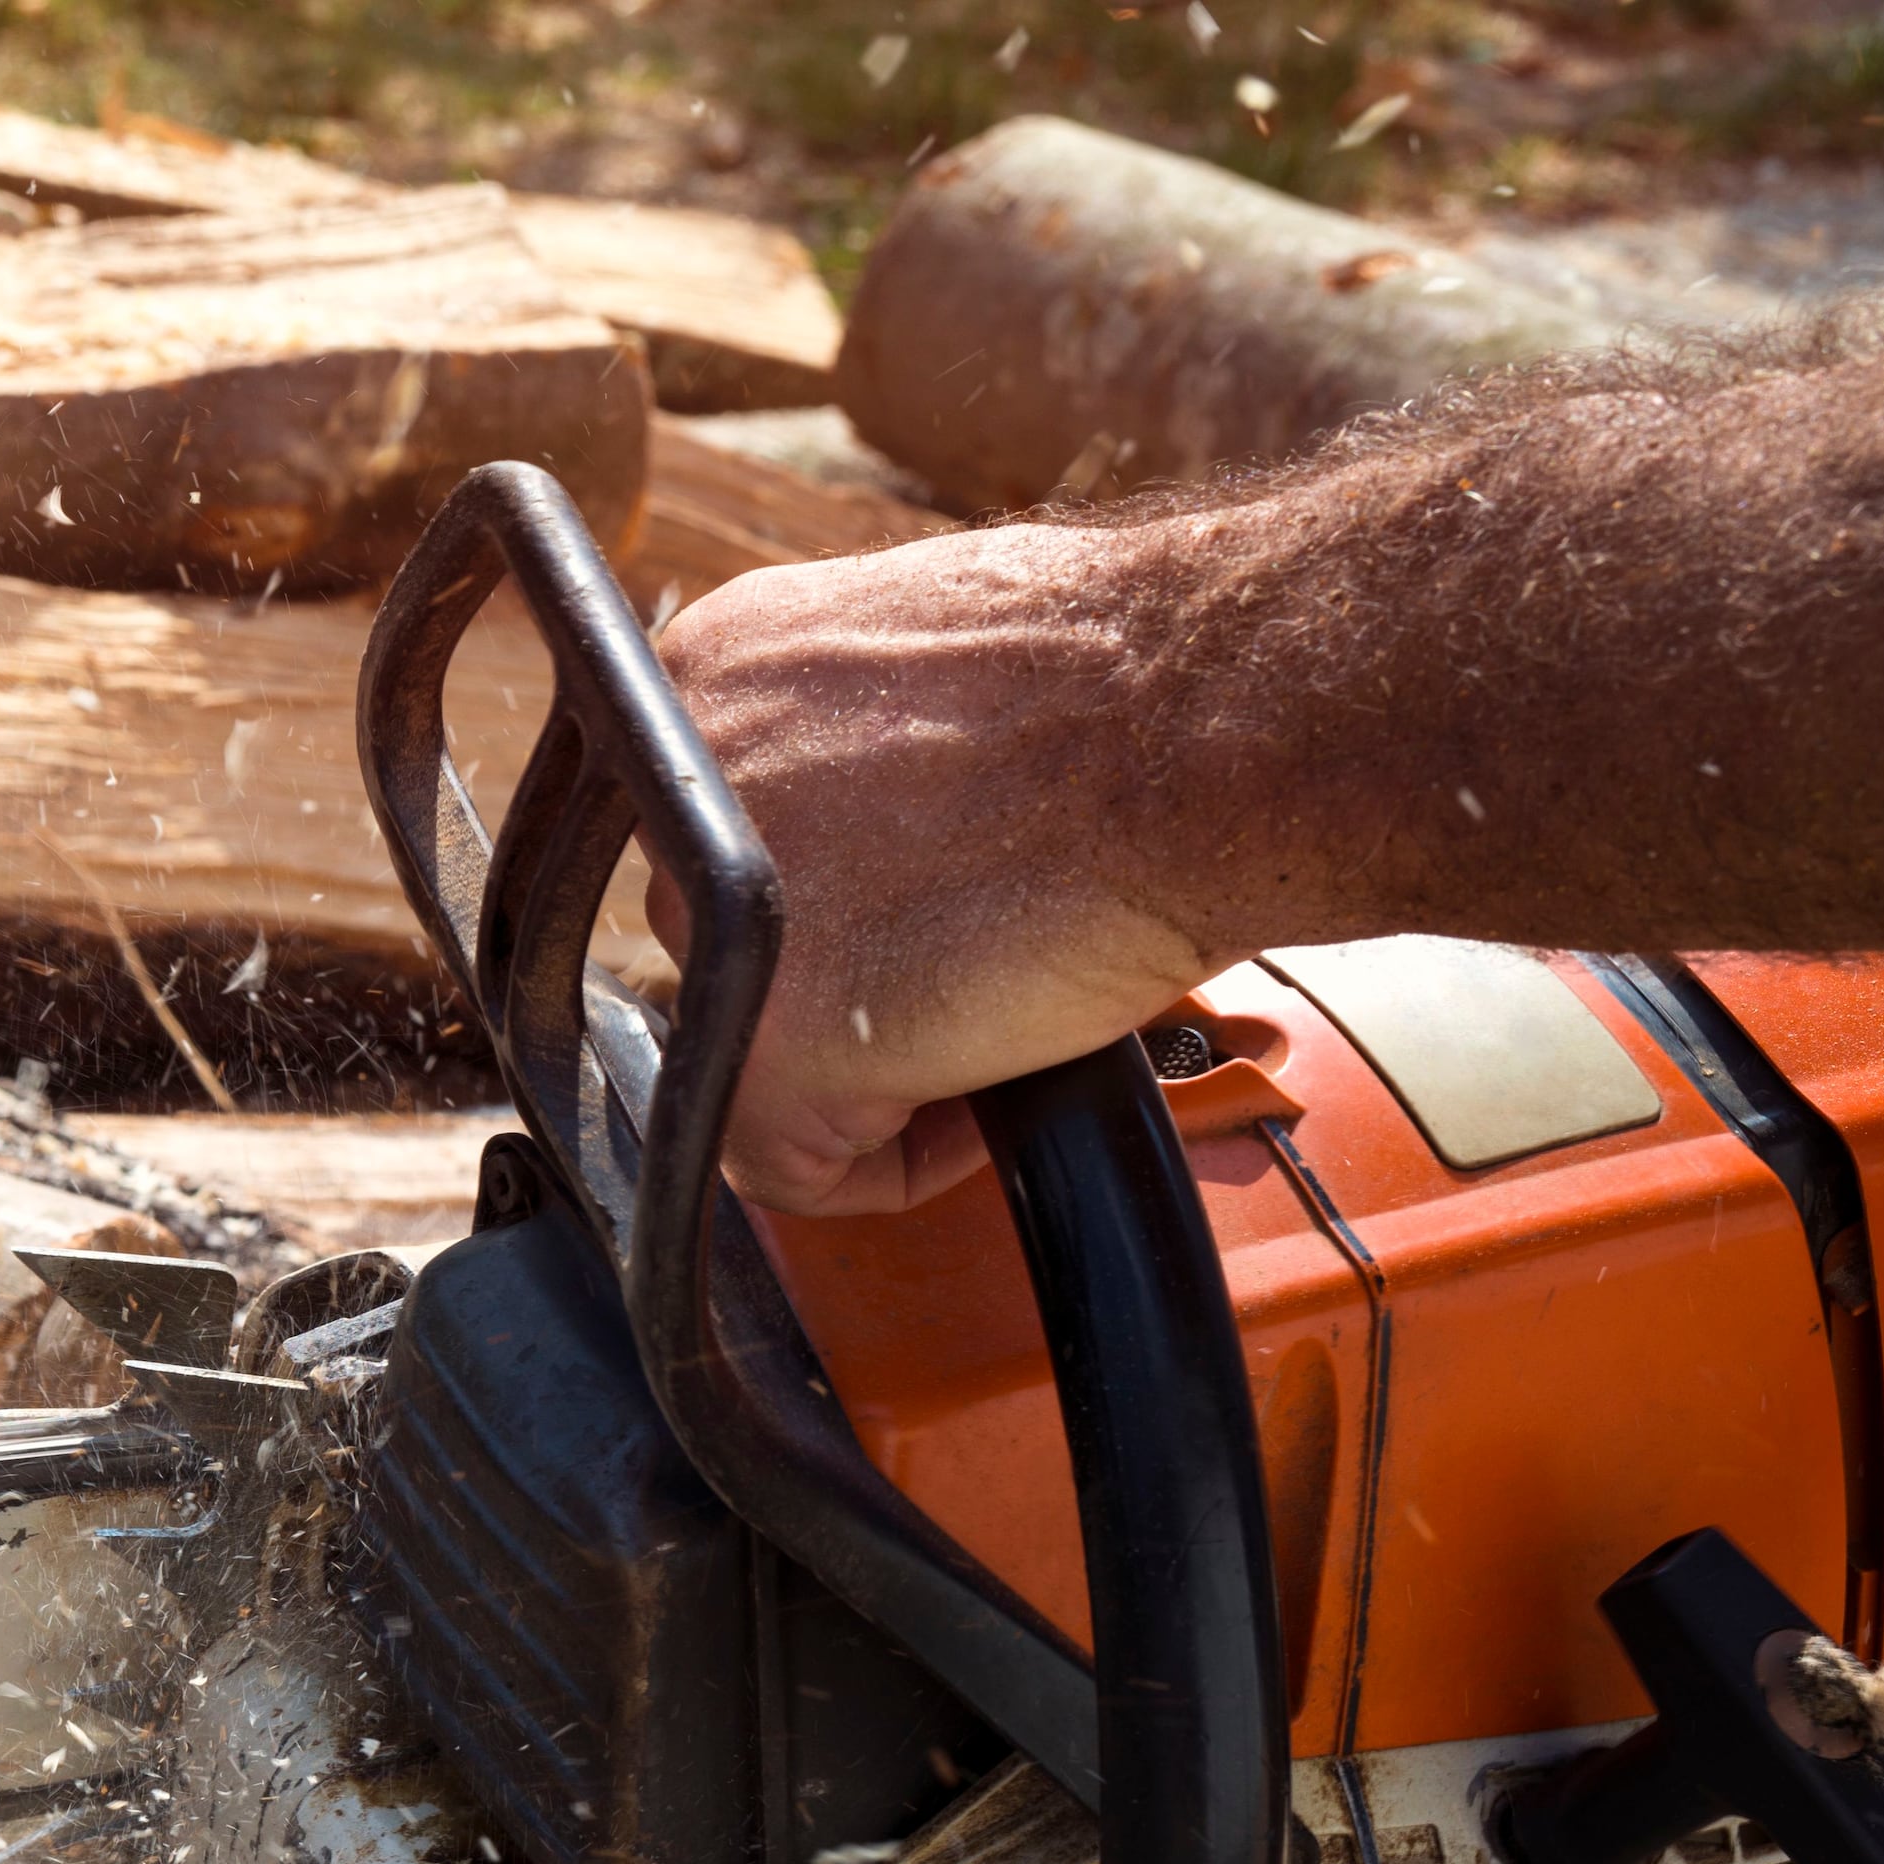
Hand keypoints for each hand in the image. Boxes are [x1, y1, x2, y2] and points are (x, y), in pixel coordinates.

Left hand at [654, 519, 1264, 1215]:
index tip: (889, 918)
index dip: (809, 905)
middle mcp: (673, 780)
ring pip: (753, 1059)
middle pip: (723, 953)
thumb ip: (849, 753)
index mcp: (708, 673)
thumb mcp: (932, 676)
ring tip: (998, 1008)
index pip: (705, 847)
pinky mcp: (764, 1044)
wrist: (1211, 721)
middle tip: (967, 961)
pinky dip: (902, 1159)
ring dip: (875, 1063)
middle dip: (845, 980)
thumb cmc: (1135, 686)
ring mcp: (698, 914)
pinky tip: (992, 1087)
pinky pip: (796, 1169)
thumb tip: (850, 844)